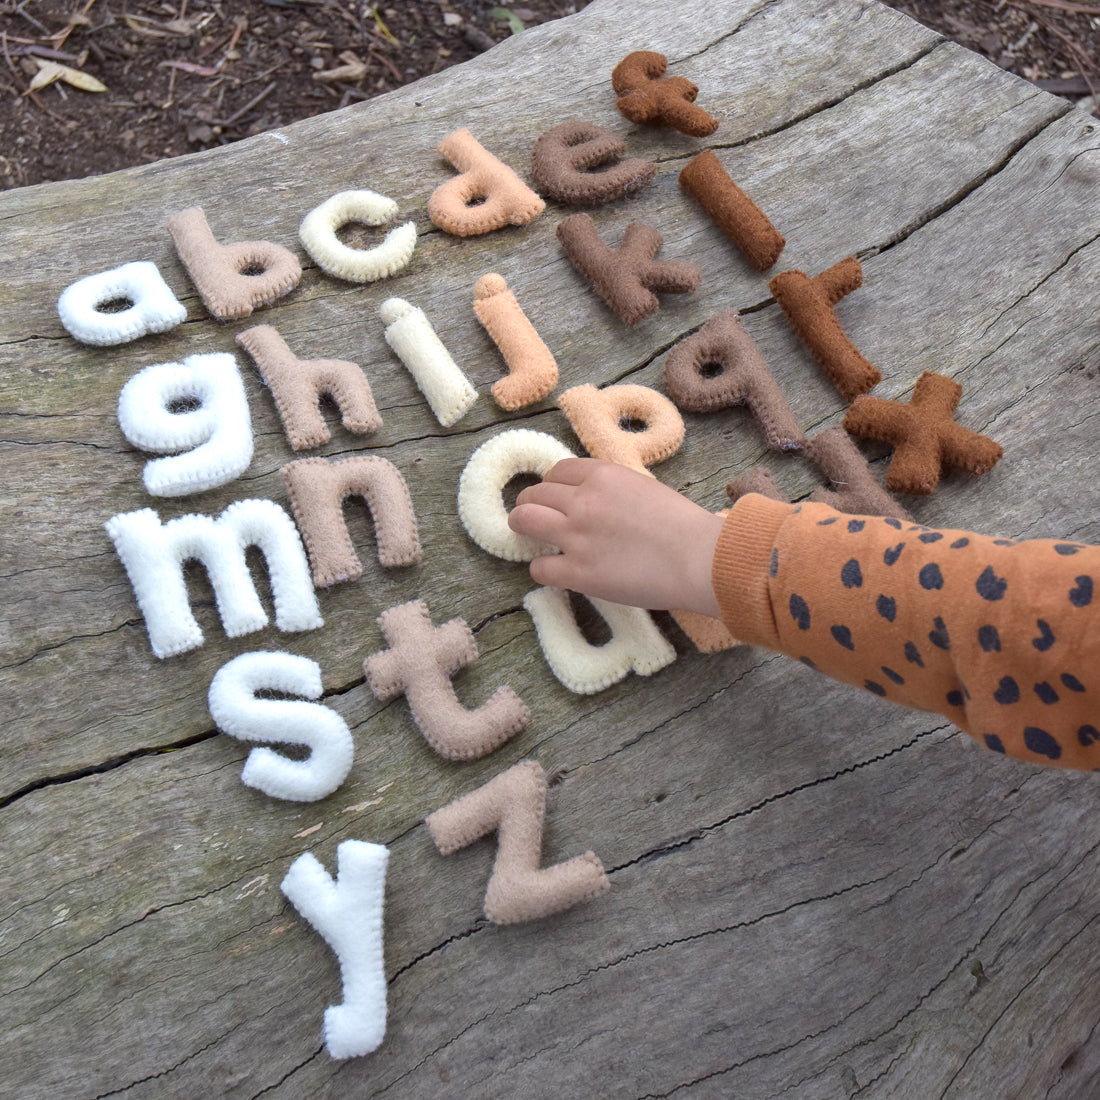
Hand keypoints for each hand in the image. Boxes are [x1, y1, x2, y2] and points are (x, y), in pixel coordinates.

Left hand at [508, 458, 722, 614]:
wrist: (699, 558)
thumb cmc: (685, 527)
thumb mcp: (645, 488)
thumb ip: (614, 490)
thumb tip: (594, 500)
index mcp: (602, 475)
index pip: (558, 471)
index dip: (552, 484)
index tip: (555, 496)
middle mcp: (583, 501)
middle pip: (535, 494)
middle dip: (531, 503)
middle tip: (535, 516)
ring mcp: (577, 536)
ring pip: (524, 521)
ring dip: (522, 526)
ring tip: (527, 536)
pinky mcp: (578, 573)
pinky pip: (539, 567)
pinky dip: (542, 568)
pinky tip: (555, 570)